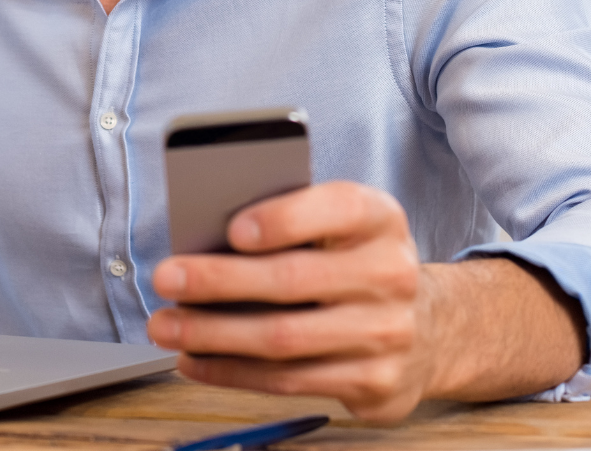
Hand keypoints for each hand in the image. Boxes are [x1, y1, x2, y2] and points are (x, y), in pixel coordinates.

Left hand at [147, 181, 582, 420]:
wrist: (424, 329)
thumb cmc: (352, 265)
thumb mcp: (337, 229)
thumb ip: (287, 223)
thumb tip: (203, 240)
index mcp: (380, 219)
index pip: (338, 208)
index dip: (284, 219)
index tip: (232, 230)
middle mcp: (392, 274)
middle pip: (295, 280)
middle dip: (219, 280)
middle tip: (166, 277)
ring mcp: (387, 333)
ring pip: (284, 338)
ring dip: (212, 334)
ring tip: (165, 325)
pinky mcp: (374, 382)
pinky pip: (288, 381)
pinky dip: (231, 371)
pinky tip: (194, 359)